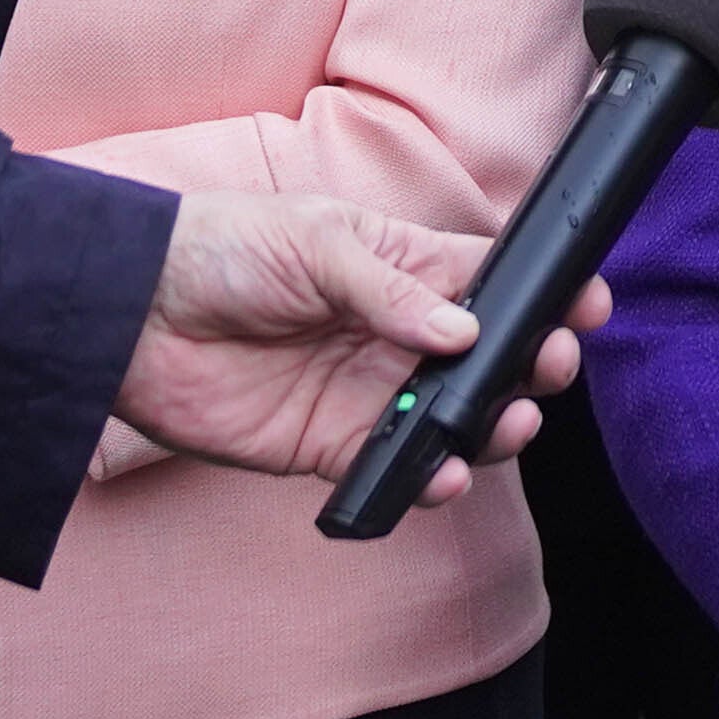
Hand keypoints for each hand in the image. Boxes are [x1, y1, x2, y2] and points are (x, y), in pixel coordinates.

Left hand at [110, 191, 603, 501]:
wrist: (131, 312)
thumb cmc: (221, 247)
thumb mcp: (315, 240)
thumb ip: (390, 289)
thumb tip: (458, 333)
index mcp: (403, 267)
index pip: (492, 281)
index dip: (544, 296)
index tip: (586, 307)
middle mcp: (395, 331)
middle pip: (489, 358)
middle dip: (531, 365)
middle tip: (547, 369)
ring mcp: (367, 390)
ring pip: (454, 420)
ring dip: (490, 426)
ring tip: (506, 425)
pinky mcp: (329, 445)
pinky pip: (396, 468)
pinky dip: (428, 477)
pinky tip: (444, 473)